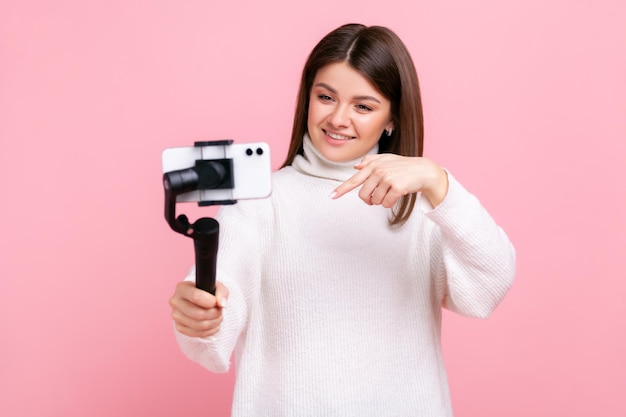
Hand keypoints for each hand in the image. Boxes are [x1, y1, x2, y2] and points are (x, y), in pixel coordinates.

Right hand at [169, 281, 228, 337]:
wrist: (200, 302)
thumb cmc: (208, 293)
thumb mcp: (218, 287)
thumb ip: (221, 292)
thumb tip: (221, 304)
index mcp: (182, 288)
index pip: (195, 297)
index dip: (210, 302)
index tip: (216, 302)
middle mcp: (175, 301)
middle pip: (199, 314)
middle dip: (215, 314)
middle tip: (220, 310)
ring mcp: (176, 316)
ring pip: (200, 325)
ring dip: (214, 322)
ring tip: (219, 317)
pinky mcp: (179, 327)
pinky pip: (198, 334)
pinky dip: (210, 330)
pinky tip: (214, 324)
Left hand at [331, 153, 448, 207]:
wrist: (423, 170)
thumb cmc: (404, 167)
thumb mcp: (386, 160)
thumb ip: (370, 163)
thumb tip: (356, 167)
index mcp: (372, 166)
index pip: (354, 180)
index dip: (342, 189)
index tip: (332, 196)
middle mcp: (378, 171)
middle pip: (364, 195)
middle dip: (370, 200)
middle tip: (378, 197)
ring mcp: (387, 178)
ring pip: (375, 201)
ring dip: (382, 201)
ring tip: (390, 193)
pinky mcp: (396, 187)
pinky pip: (386, 203)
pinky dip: (390, 203)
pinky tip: (396, 196)